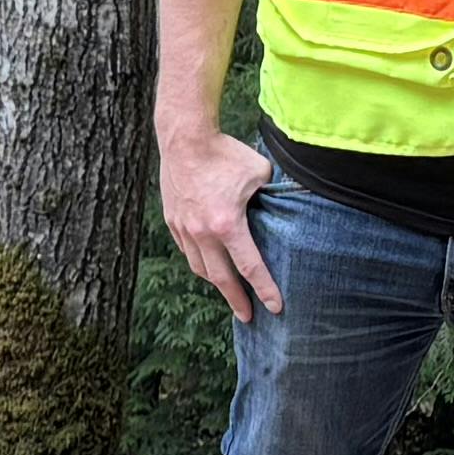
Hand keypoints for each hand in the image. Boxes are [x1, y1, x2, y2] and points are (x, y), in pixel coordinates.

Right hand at [161, 124, 282, 315]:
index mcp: (227, 225)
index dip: (265, 290)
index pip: (250, 268)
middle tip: (249, 316)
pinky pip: (187, 250)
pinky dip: (200, 261)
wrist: (185, 138)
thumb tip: (281, 206)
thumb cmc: (225, 153)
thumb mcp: (260, 173)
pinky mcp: (173, 220)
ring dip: (216, 283)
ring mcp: (184, 228)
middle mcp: (202, 233)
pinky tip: (209, 264)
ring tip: (229, 291)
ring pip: (200, 267)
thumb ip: (270, 195)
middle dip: (237, 301)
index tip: (276, 307)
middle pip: (222, 278)